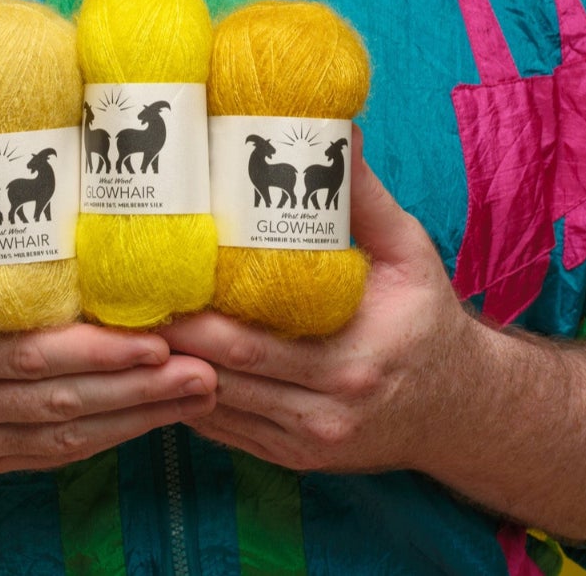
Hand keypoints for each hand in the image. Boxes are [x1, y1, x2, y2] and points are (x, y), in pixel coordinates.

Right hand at [0, 112, 217, 473]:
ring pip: (62, 431)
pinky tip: (155, 415)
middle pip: (54, 395)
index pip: (22, 348)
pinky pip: (53, 453)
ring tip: (200, 389)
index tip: (153, 333)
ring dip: (136, 414)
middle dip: (133, 382)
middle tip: (202, 364)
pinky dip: (108, 436)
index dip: (92, 347)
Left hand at [159, 126, 476, 474]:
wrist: (462, 408)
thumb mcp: (410, 253)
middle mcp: (325, 411)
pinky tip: (161, 362)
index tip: (156, 278)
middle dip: (167, 338)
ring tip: (125, 326)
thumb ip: (367, 197)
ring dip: (167, 371)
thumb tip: (338, 129)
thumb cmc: (427, 320)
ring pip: (214, 409)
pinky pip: (225, 431)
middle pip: (221, 376)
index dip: (195, 317)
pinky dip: (188, 398)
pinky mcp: (291, 457)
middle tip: (123, 297)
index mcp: (351, 359)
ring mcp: (305, 442)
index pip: (251, 343)